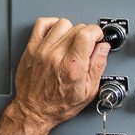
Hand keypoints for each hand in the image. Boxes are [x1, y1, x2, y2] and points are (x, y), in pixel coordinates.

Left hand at [7, 17, 109, 134]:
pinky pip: (42, 24)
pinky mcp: (31, 48)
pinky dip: (51, 24)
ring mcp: (42, 50)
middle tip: (86, 45)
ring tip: (71, 41)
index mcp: (73, 66)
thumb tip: (103, 48)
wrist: (34, 111)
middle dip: (86, 34)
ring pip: (62, 23)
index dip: (97, 32)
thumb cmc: (58, 105)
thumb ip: (98, 66)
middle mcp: (56, 56)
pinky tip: (57, 33)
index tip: (97, 38)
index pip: (87, 33)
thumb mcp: (88, 91)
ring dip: (70, 30)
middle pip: (77, 27)